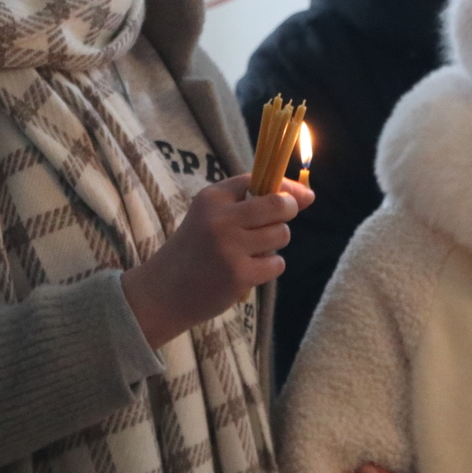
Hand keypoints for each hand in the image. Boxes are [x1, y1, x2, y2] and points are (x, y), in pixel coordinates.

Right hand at [120, 175, 313, 347]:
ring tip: (252, 251)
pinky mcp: (239, 274)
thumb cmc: (195, 250)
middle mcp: (220, 219)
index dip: (285, 188)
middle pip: (281, 205)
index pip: (259, 180)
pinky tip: (247, 271)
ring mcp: (229, 247)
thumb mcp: (212, 217)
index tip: (299, 196)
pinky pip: (277, 264)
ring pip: (281, 234)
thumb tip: (309, 194)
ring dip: (275, 244)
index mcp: (212, 198)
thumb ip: (254, 202)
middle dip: (288, 212)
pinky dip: (269, 268)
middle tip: (274, 224)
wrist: (162, 292)